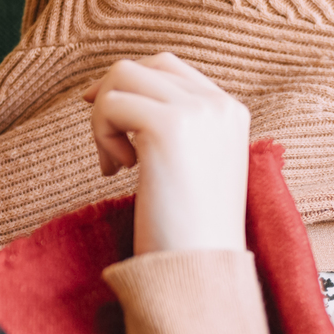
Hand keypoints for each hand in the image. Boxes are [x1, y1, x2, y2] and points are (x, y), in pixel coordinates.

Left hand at [85, 53, 249, 255]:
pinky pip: (111, 104)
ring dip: (103, 119)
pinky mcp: (169, 126)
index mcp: (231, 112)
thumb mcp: (193, 166)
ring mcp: (197, 112)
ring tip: (115, 165)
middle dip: (113, 98)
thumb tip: (116, 92)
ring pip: (122, 76)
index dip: (131, 88)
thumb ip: (176, 127)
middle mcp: (219, 104)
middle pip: (145, 64)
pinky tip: (118, 172)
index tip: (112, 127)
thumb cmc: (190, 231)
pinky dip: (101, 135)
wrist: (201, 268)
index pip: (170, 68)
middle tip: (107, 147)